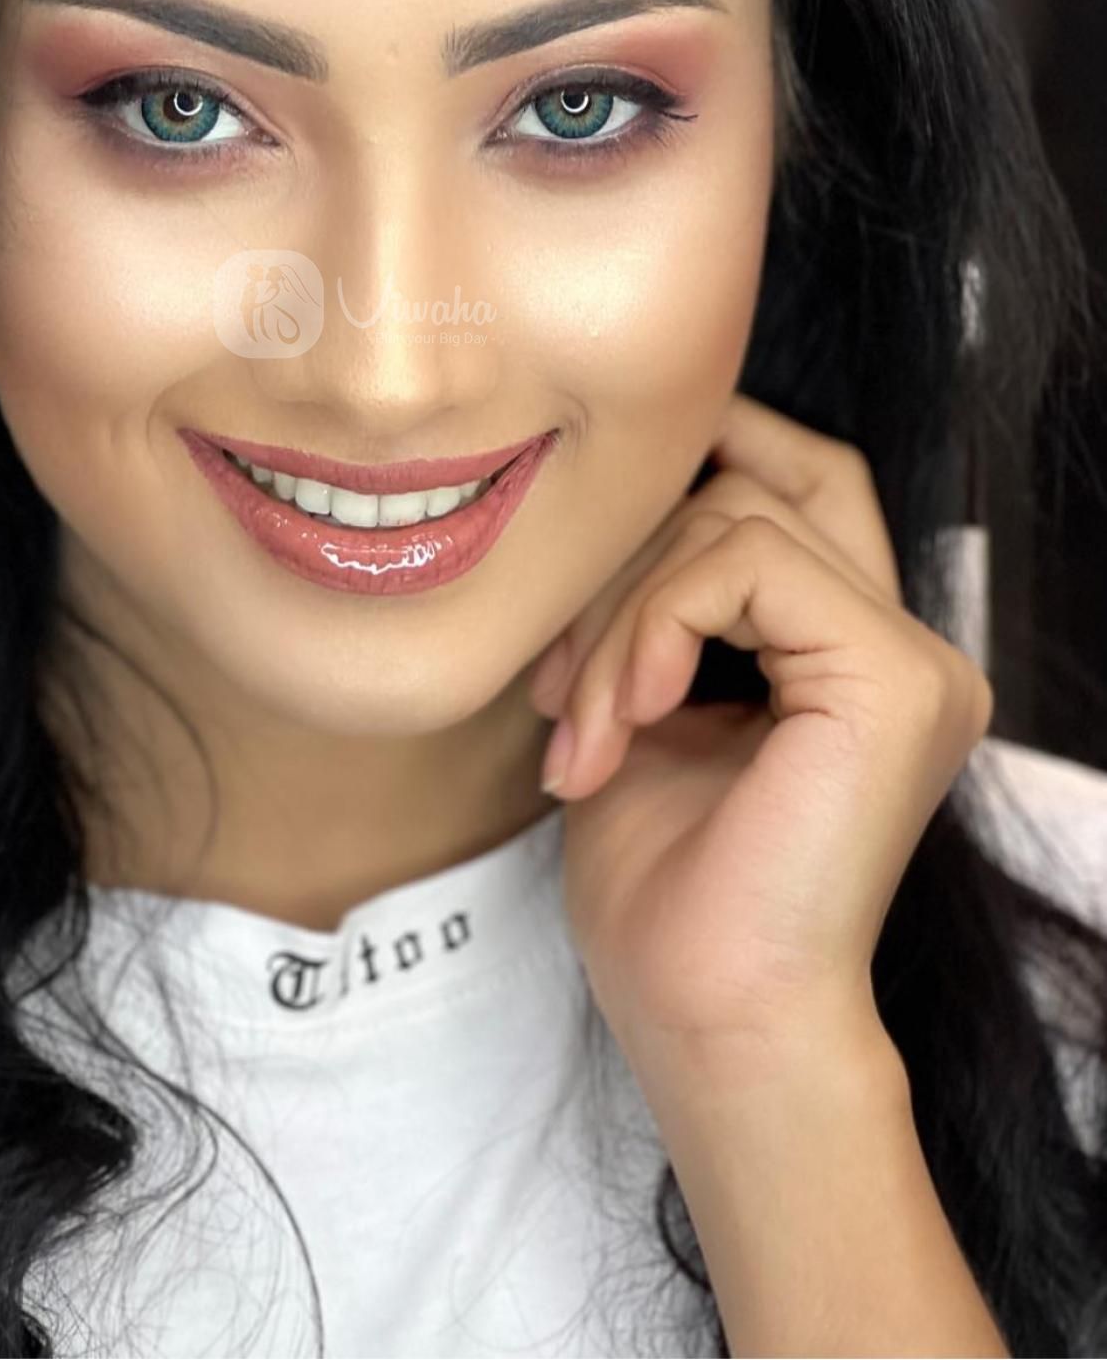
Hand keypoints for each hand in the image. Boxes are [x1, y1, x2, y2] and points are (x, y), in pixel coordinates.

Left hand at [529, 393, 992, 1074]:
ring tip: (580, 729)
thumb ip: (651, 605)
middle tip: (556, 682)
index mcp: (854, 660)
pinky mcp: (894, 677)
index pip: (798, 484)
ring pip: (737, 519)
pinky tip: (625, 716)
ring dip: (618, 615)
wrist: (709, 1022)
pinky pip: (746, 563)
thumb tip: (604, 499)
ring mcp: (913, 662)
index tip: (591, 502)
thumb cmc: (666, 898)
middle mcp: (906, 650)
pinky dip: (653, 623)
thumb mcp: (641, 709)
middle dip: (630, 552)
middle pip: (765, 484)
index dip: (711, 447)